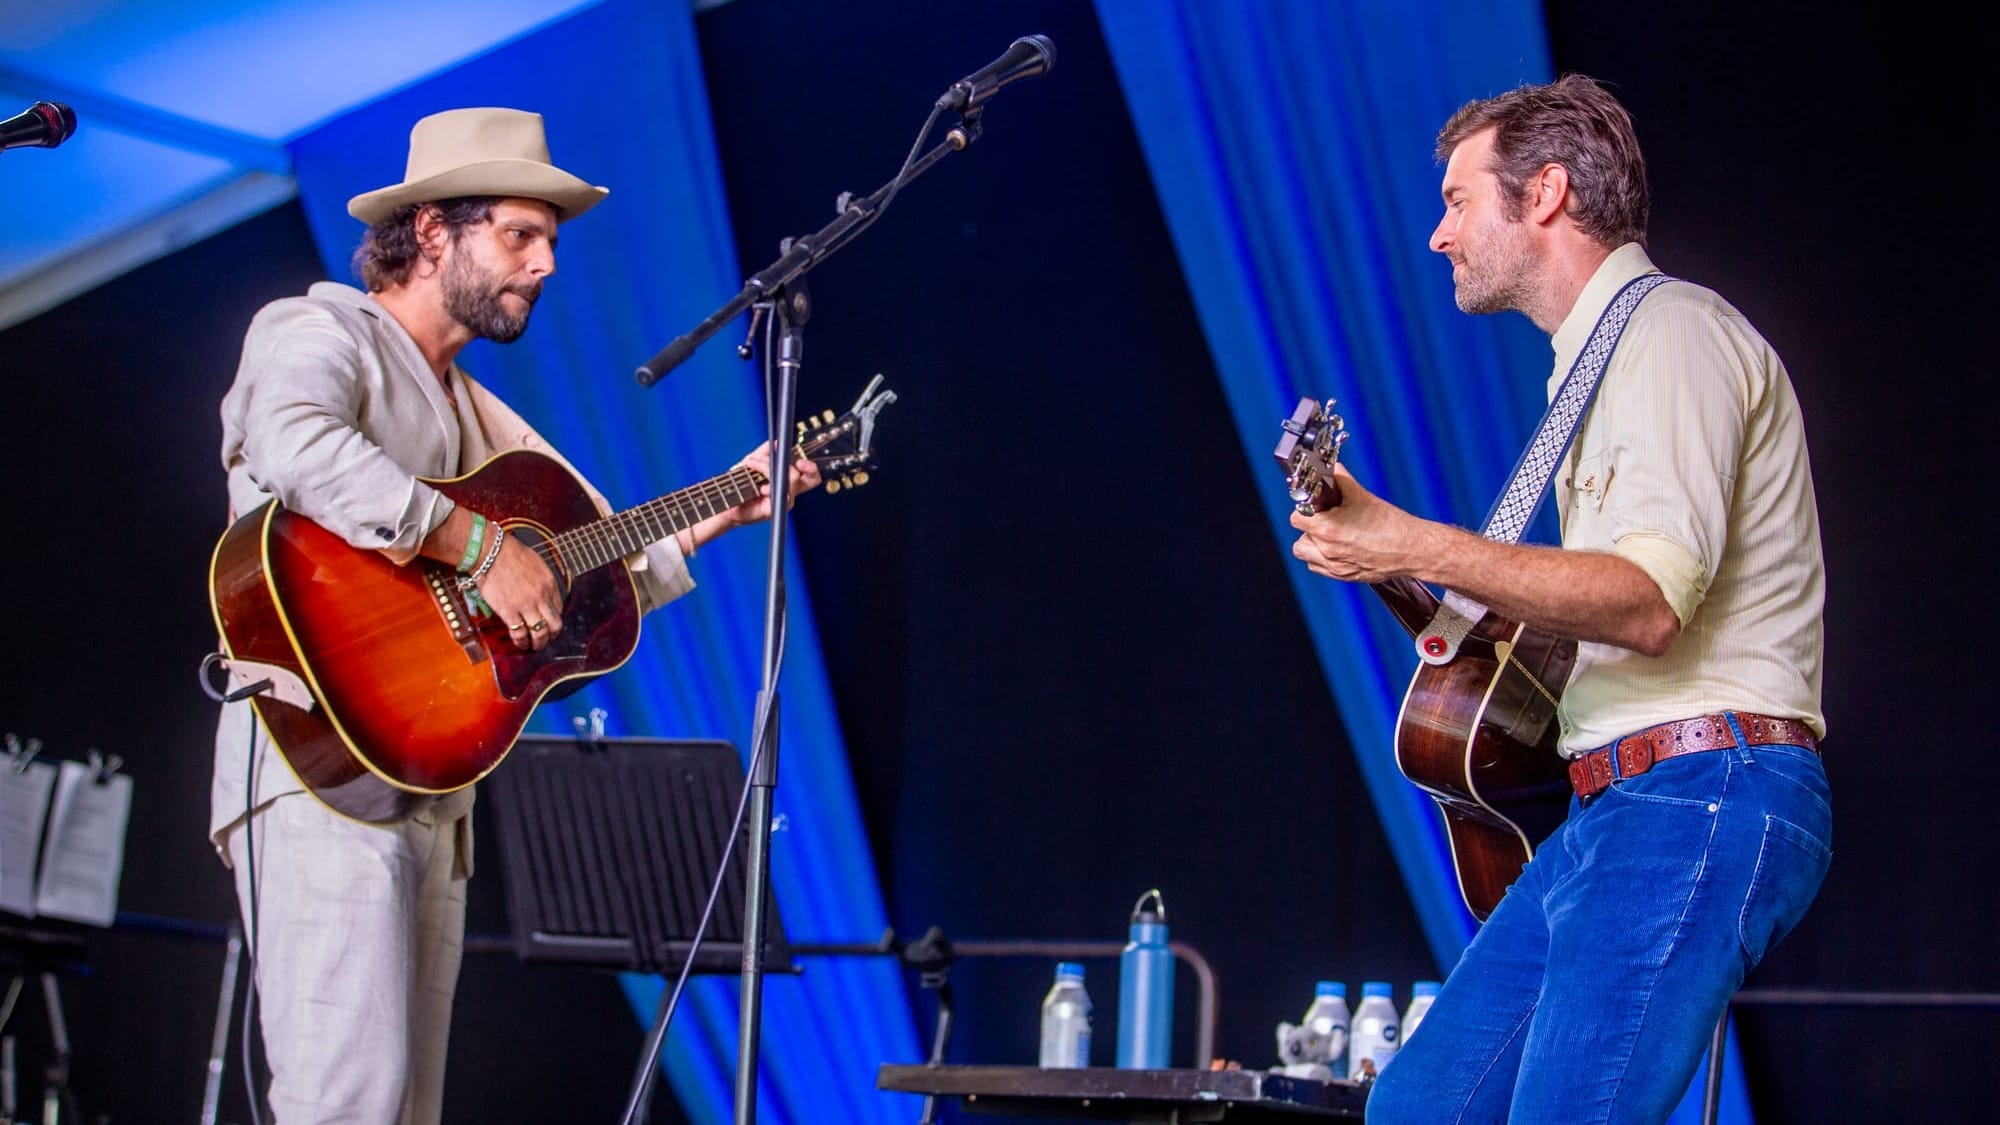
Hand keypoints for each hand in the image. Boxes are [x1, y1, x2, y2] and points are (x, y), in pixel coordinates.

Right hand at [478, 534, 564, 650]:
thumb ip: (542, 579)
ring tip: (534, 647)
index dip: (554, 618)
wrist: (490, 552)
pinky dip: (521, 642)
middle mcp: (541, 597)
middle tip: (546, 639)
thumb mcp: (536, 563)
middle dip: (552, 636)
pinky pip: (520, 634)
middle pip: (555, 625)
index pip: (559, 608)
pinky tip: (520, 643)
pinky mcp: (509, 612)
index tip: (549, 622)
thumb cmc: (509, 553)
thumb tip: (542, 590)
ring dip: (538, 643)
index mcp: (549, 583)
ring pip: (540, 633)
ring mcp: (526, 606)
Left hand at [725, 441, 822, 525]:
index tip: (801, 462)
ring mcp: (781, 501)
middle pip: (809, 480)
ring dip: (767, 468)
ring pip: (789, 481)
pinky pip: (776, 492)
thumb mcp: (751, 462)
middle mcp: (788, 491)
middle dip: (804, 468)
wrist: (726, 499)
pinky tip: (756, 485)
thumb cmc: (738, 484)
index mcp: (786, 480)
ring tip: (751, 465)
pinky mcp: (773, 509)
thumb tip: (776, 443)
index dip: (811, 468)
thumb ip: (764, 452)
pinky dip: (765, 484)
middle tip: (794, 463)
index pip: (809, 475)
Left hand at [1287, 464, 1428, 583]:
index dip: (1306, 508)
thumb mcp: (1362, 495)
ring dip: (1312, 543)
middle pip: (1300, 535)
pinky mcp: (1342, 576)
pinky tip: (1337, 547)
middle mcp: (1327, 550)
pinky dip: (1321, 558)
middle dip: (1310, 525)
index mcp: (1328, 529)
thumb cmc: (1390, 525)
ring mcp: (1334, 566)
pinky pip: (1318, 567)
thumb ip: (1340, 480)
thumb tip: (1331, 470)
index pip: (1297, 518)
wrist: (1411, 548)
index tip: (1316, 506)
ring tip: (1329, 534)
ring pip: (1305, 554)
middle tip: (1326, 518)